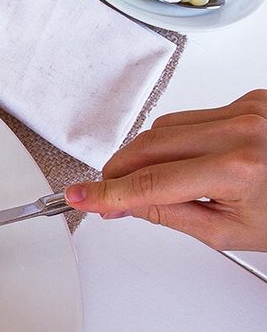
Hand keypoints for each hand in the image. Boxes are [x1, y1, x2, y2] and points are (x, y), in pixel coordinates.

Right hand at [65, 91, 266, 251]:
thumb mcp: (230, 232)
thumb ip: (168, 214)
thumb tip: (124, 205)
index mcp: (238, 168)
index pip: (150, 182)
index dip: (107, 193)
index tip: (81, 197)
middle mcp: (242, 130)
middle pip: (148, 145)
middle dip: (119, 172)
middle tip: (106, 195)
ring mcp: (248, 110)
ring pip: (164, 126)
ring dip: (145, 154)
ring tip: (150, 182)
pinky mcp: (251, 100)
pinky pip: (192, 115)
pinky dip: (178, 138)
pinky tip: (188, 160)